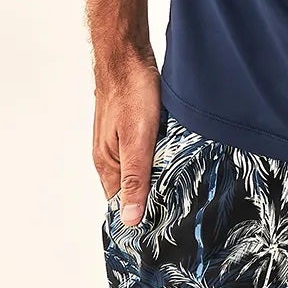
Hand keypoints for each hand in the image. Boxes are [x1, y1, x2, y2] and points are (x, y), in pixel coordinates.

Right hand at [92, 57, 161, 228]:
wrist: (127, 54)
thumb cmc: (130, 93)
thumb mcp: (138, 140)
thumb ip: (135, 179)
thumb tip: (129, 219)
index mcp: (108, 165)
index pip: (120, 206)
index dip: (138, 219)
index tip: (160, 233)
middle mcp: (110, 156)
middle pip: (129, 190)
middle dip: (150, 203)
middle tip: (177, 215)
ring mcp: (119, 141)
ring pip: (139, 171)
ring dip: (156, 180)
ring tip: (179, 193)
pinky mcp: (131, 128)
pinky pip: (144, 153)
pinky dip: (158, 160)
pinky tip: (173, 160)